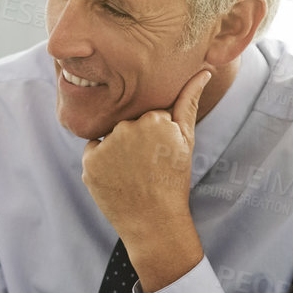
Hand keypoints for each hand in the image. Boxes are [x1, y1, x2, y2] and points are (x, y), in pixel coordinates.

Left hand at [81, 67, 210, 290]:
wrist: (155, 221)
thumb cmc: (173, 179)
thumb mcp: (186, 139)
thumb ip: (189, 101)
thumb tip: (204, 71)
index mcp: (153, 119)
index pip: (147, 115)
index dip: (154, 136)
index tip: (160, 155)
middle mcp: (128, 128)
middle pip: (126, 124)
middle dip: (134, 141)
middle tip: (147, 166)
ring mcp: (106, 146)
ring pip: (109, 137)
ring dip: (116, 150)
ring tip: (133, 173)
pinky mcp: (89, 162)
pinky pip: (93, 151)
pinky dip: (101, 163)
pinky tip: (117, 178)